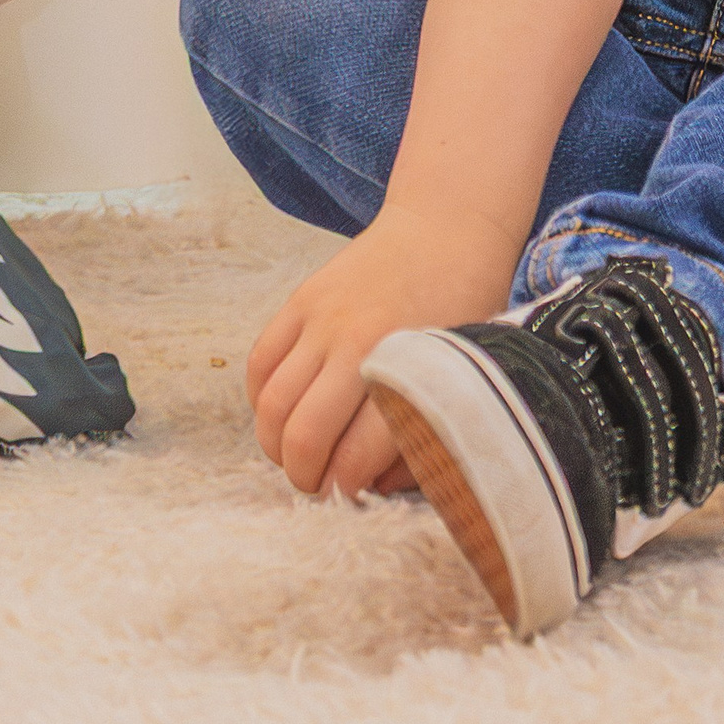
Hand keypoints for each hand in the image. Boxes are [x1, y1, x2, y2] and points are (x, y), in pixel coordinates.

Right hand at [246, 201, 521, 499]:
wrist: (447, 226)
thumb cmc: (464, 303)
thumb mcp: (463, 370)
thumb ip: (423, 430)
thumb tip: (374, 485)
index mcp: (407, 368)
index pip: (354, 457)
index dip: (345, 491)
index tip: (349, 497)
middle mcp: (357, 344)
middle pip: (302, 437)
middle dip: (304, 477)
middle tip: (317, 485)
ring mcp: (322, 320)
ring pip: (271, 406)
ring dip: (275, 444)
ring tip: (295, 454)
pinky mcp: (301, 300)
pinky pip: (259, 364)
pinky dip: (260, 400)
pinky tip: (281, 413)